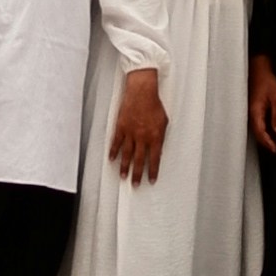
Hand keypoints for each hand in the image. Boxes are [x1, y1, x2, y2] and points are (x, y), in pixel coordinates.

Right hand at [108, 65, 169, 185]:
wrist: (142, 91)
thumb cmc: (154, 104)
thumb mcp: (164, 122)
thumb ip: (161, 137)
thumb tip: (159, 148)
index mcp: (155, 136)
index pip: (155, 159)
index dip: (153, 171)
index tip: (151, 180)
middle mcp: (142, 137)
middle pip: (139, 160)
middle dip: (137, 174)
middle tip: (135, 185)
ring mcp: (130, 132)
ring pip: (127, 154)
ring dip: (125, 167)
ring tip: (123, 176)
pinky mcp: (121, 126)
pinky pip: (116, 142)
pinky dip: (114, 151)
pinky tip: (112, 159)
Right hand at [249, 59, 275, 152]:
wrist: (257, 68)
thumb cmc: (267, 80)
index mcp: (255, 111)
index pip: (260, 133)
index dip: (268, 143)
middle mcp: (249, 113)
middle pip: (257, 134)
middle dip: (266, 143)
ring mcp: (249, 111)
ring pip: (256, 130)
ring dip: (264, 137)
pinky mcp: (251, 109)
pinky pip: (256, 123)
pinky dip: (262, 130)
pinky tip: (270, 131)